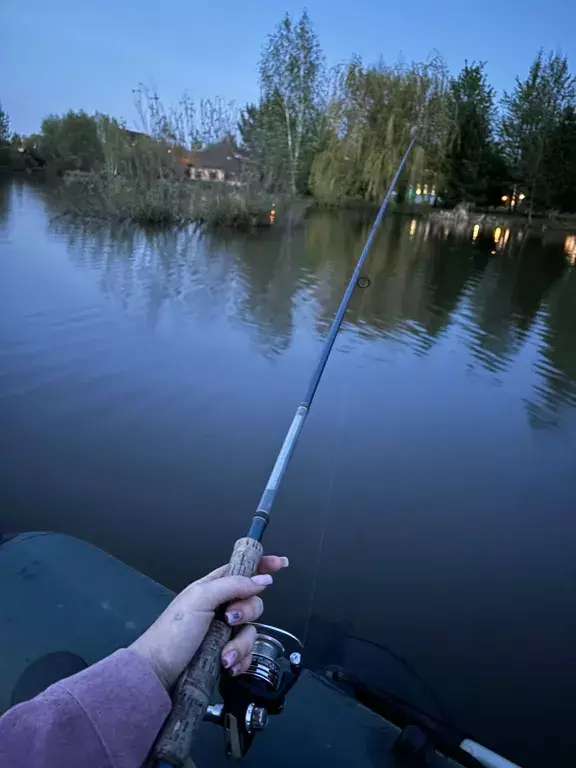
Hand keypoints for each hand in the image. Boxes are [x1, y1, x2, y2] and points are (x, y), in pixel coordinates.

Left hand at [129, 555, 288, 689]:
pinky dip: (241, 660)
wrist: (158, 673)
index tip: (280, 564)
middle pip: (254, 601)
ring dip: (241, 644)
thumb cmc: (174, 631)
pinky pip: (248, 654)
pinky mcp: (227, 656)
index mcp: (213, 587)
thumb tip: (263, 580)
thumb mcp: (200, 599)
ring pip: (252, 631)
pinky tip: (228, 666)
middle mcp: (222, 608)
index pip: (242, 569)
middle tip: (230, 620)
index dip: (261, 565)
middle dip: (247, 612)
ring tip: (225, 655)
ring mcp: (225, 633)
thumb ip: (232, 585)